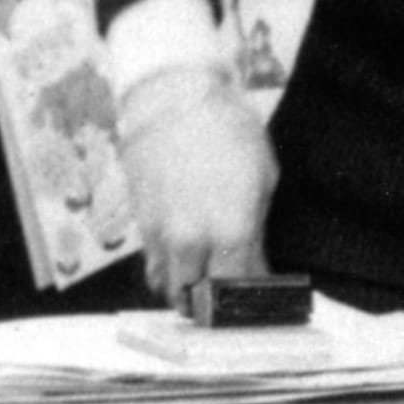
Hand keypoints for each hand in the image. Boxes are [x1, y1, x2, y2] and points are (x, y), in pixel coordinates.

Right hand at [119, 64, 275, 306]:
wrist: (174, 101)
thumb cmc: (229, 134)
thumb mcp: (263, 181)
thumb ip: (255, 233)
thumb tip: (254, 266)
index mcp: (230, 231)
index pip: (237, 288)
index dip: (248, 297)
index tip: (258, 296)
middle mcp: (191, 241)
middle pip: (198, 297)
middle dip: (216, 302)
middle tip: (232, 295)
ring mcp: (160, 235)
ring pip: (169, 287)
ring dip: (188, 291)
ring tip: (208, 282)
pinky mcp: (140, 225)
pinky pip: (153, 265)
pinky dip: (169, 271)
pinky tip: (186, 260)